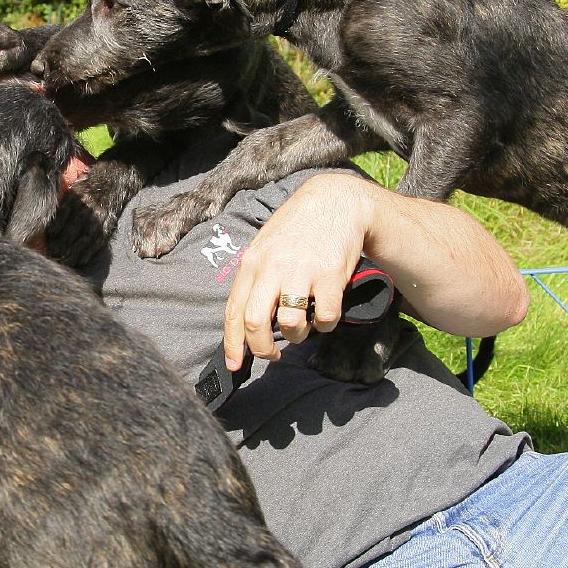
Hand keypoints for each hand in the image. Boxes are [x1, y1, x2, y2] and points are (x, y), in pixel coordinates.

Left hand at [222, 173, 371, 370]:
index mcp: (252, 263)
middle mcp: (273, 268)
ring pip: (291, 324)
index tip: (234, 365)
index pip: (234, 311)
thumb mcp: (266, 247)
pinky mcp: (331, 276)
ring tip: (302, 327)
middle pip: (256, 323)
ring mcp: (302, 272)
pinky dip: (325, 325)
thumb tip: (246, 322)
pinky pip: (325, 318)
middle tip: (272, 355)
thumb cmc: (297, 229)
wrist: (335, 202)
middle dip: (261, 349)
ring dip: (297, 336)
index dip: (232, 344)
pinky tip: (325, 314)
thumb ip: (255, 279)